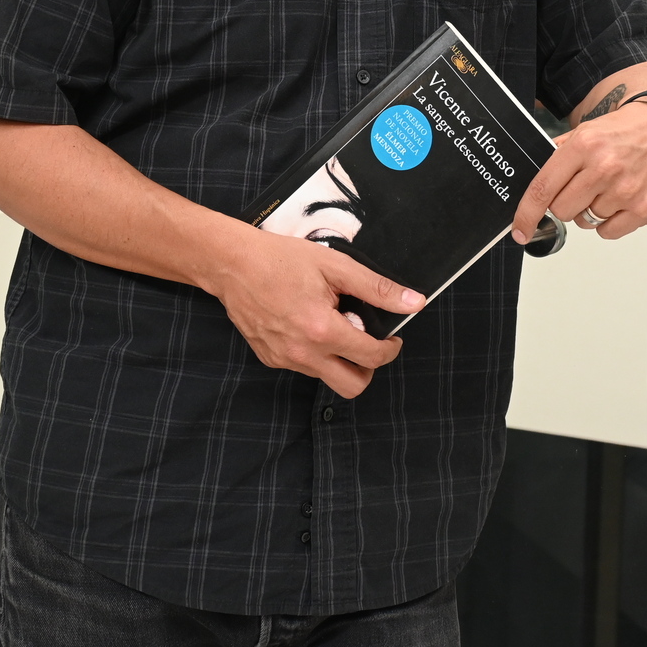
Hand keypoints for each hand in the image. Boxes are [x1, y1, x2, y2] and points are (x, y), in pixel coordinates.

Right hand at [206, 225, 424, 397]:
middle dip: (368, 369)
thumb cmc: (281, 259)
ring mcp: (284, 360)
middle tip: (367, 342)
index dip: (390, 349)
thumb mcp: (336, 267)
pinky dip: (315, 353)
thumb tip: (413, 302)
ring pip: (326, 377)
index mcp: (323, 330)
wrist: (232, 264)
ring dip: (339, 359)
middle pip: (352, 386)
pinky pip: (304, 367)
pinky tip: (308, 324)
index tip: (392, 337)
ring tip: (332, 323)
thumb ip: (377, 288)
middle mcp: (303, 353)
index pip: (372, 357)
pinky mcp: (270, 359)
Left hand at [511, 99, 646, 242]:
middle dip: (565, 203)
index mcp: (584, 146)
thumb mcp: (581, 133)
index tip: (520, 230)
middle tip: (581, 186)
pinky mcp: (644, 208)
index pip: (544, 188)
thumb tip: (532, 191)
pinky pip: (607, 232)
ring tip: (605, 189)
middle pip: (562, 211)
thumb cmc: (619, 132)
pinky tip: (618, 200)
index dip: (527, 214)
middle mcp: (605, 169)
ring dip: (589, 211)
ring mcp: (626, 191)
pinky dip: (608, 222)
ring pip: (585, 223)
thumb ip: (556, 158)